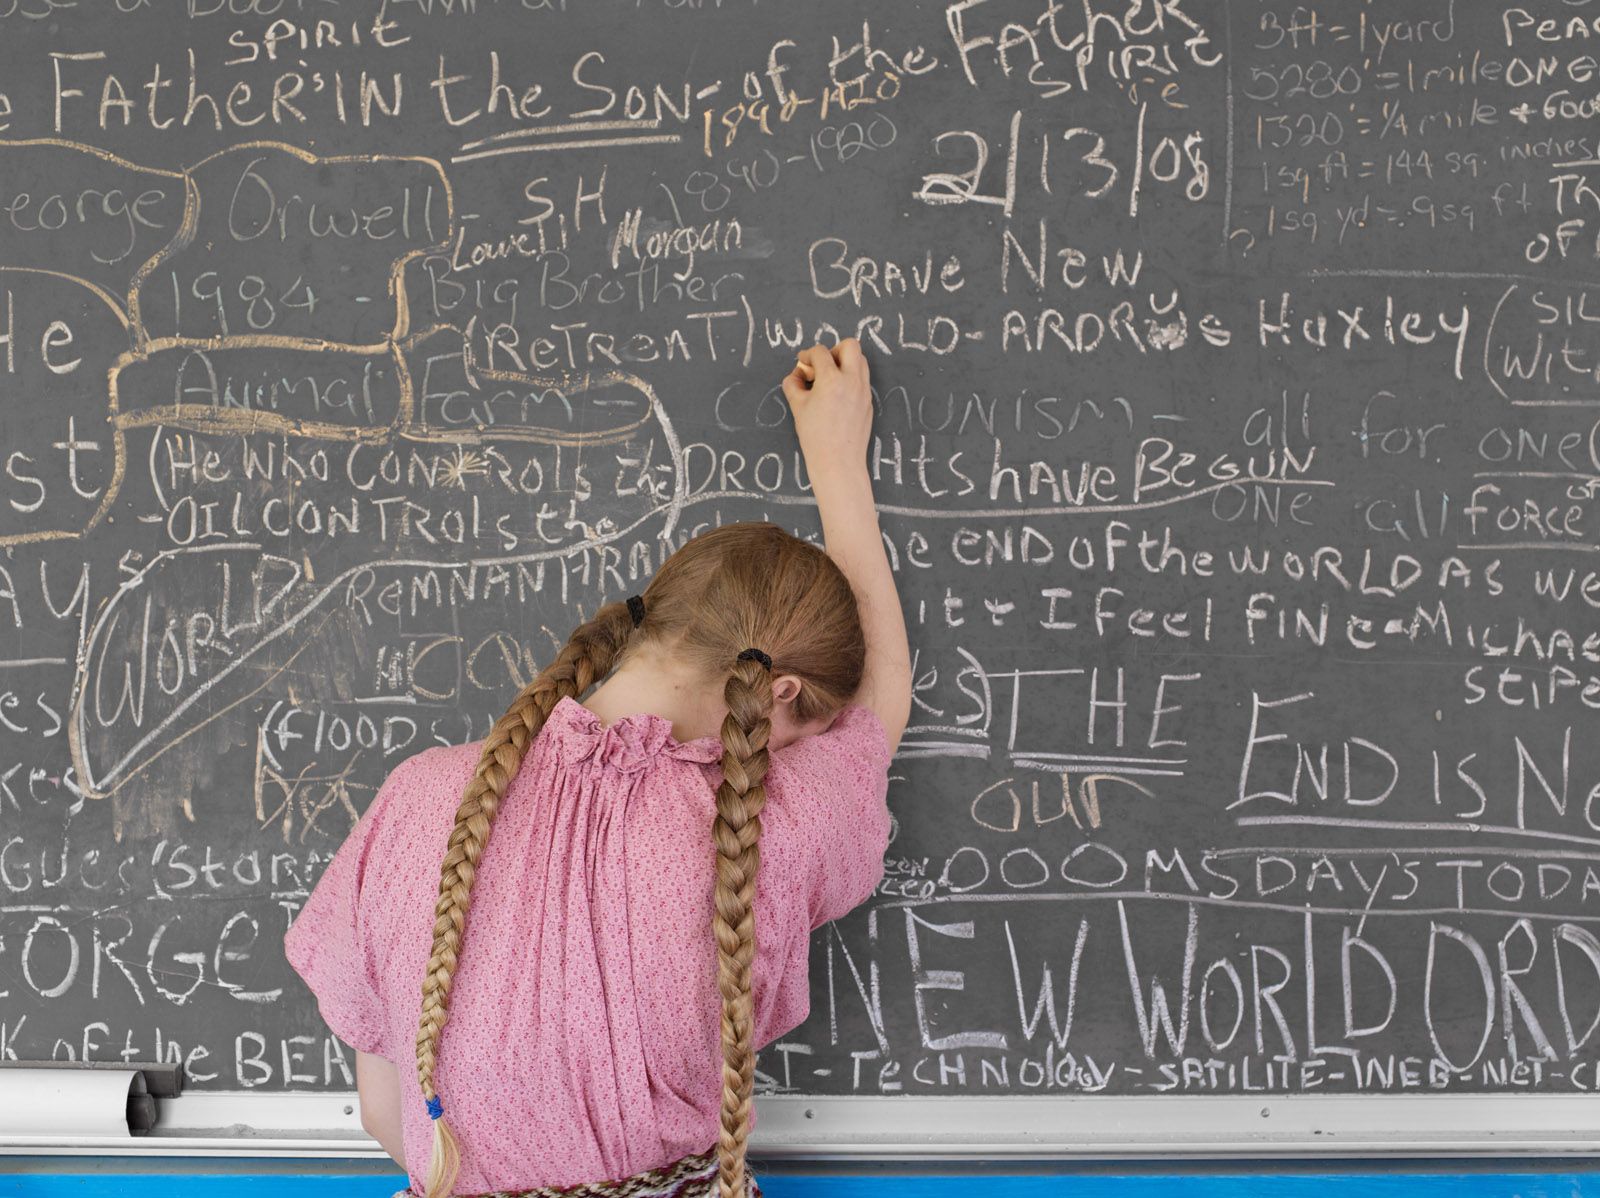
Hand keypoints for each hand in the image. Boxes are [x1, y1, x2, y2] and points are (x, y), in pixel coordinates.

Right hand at [782, 339, 872, 483]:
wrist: (838, 461)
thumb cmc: (815, 436)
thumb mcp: (797, 407)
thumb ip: (793, 385)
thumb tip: (796, 375)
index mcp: (832, 379)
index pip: (820, 352)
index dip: (807, 355)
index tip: (802, 365)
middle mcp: (852, 380)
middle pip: (850, 346)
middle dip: (833, 350)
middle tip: (822, 366)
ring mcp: (864, 391)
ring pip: (861, 360)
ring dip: (844, 362)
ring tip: (829, 380)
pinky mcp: (868, 402)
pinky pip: (862, 379)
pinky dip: (850, 379)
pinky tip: (837, 396)